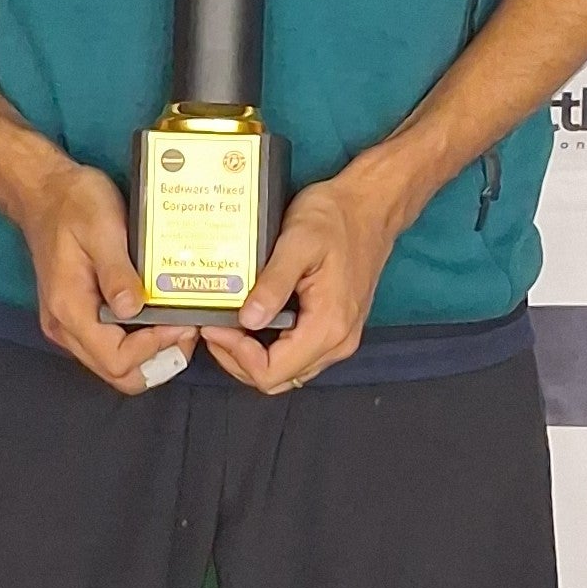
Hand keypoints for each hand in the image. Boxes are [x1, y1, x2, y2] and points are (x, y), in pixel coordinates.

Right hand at [14, 154, 197, 395]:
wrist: (45, 191)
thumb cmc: (74, 204)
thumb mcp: (101, 228)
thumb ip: (117, 272)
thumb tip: (133, 310)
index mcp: (70, 308)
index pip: (116, 359)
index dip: (154, 348)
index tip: (182, 322)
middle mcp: (65, 326)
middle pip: (117, 372)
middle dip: (158, 358)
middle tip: (186, 327)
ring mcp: (69, 324)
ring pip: (115, 363)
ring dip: (151, 352)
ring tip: (178, 321)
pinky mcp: (78, 316)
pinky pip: (111, 344)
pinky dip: (139, 339)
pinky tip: (159, 314)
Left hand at [201, 157, 403, 395]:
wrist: (370, 207)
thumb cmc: (335, 218)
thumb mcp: (297, 241)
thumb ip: (273, 283)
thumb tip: (247, 320)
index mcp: (328, 325)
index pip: (271, 372)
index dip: (235, 354)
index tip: (216, 325)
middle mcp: (338, 342)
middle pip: (276, 380)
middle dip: (238, 359)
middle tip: (216, 326)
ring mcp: (339, 339)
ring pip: (286, 372)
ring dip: (251, 356)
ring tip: (228, 324)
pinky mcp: (336, 330)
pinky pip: (297, 356)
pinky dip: (269, 348)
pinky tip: (251, 321)